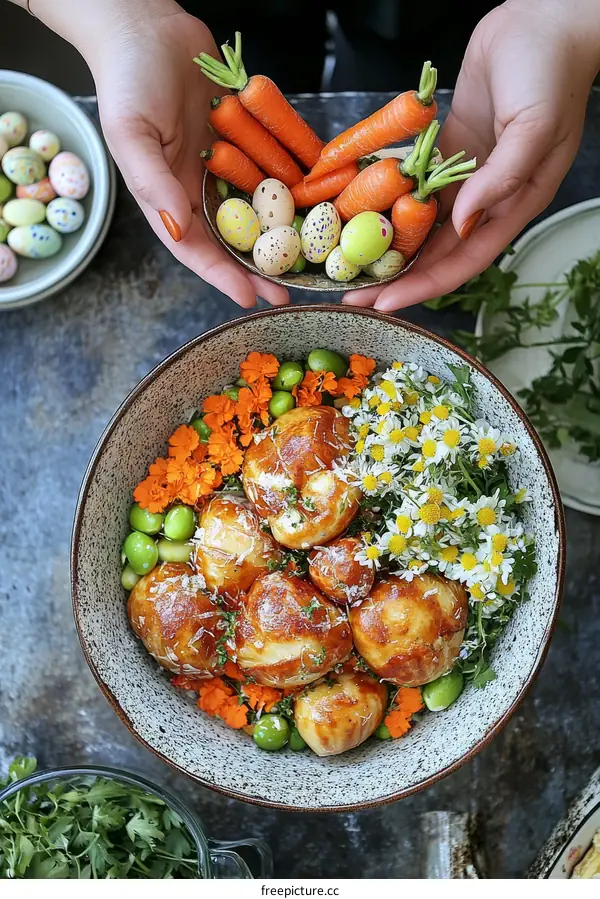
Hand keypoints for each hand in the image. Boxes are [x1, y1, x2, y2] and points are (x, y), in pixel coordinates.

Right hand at [43, 0, 288, 308]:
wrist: (146, 27)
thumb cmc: (127, 80)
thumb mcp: (131, 133)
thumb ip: (152, 182)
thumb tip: (177, 229)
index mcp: (169, 198)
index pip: (198, 250)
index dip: (224, 277)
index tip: (252, 298)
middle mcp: (201, 188)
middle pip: (236, 239)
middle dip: (262, 267)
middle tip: (291, 292)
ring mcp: (228, 165)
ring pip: (262, 208)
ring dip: (287, 231)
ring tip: (316, 256)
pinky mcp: (249, 139)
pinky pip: (276, 165)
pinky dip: (298, 182)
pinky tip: (324, 199)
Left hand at [344, 0, 599, 311]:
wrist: (545, 18)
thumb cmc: (552, 73)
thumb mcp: (535, 129)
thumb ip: (501, 180)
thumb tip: (462, 224)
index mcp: (514, 205)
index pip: (463, 262)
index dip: (424, 286)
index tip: (385, 304)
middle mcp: (486, 199)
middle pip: (435, 252)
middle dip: (395, 277)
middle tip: (352, 293)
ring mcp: (463, 175)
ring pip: (419, 223)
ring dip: (386, 243)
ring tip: (347, 260)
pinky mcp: (446, 151)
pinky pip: (412, 183)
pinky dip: (388, 199)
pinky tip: (358, 210)